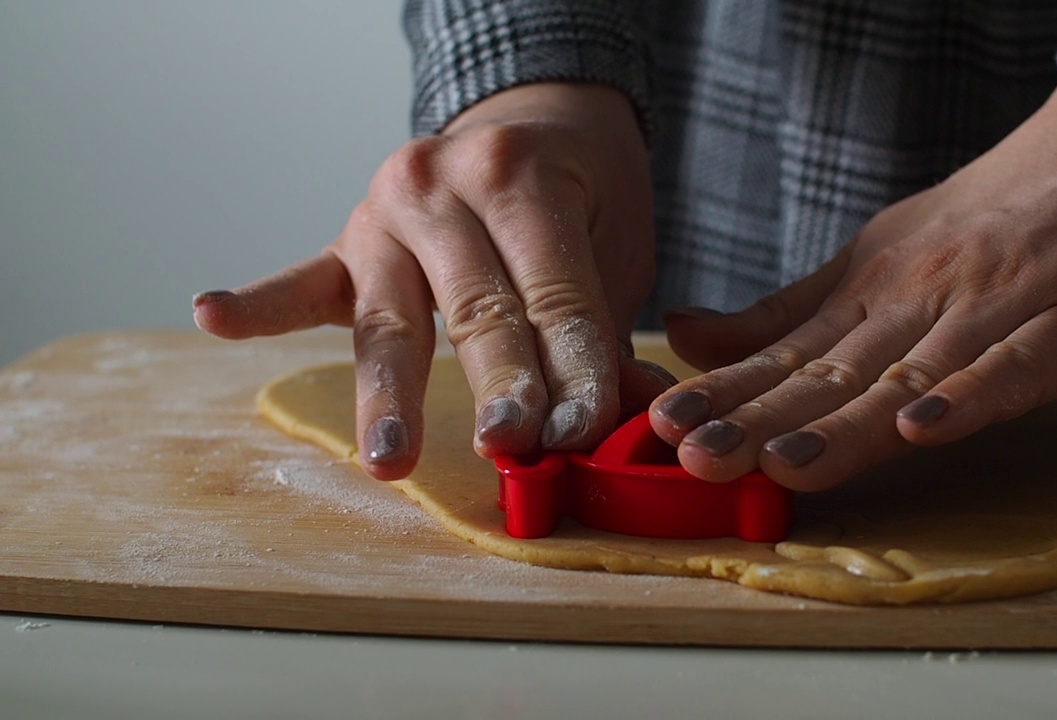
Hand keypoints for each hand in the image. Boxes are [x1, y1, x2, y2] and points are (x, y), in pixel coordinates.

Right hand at [194, 83, 671, 479]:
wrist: (529, 122)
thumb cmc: (578, 194)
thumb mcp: (614, 246)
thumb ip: (604, 331)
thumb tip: (626, 423)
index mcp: (521, 177)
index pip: (552, 295)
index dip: (574, 372)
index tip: (581, 436)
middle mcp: (443, 185)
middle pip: (474, 308)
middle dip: (496, 385)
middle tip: (508, 446)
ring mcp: (383, 212)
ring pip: (390, 320)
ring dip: (390, 396)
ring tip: (388, 458)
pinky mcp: (343, 244)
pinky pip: (299, 282)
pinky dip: (257, 306)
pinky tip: (215, 316)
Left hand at [650, 63, 1056, 490]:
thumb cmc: (987, 222)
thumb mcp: (873, 260)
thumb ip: (786, 315)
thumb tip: (685, 336)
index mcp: (871, 291)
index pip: (789, 353)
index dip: (727, 393)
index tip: (663, 425)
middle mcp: (921, 300)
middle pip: (836, 372)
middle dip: (762, 418)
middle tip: (697, 456)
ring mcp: (995, 310)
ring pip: (912, 376)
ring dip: (847, 424)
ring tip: (782, 463)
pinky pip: (1016, 368)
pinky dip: (970, 400)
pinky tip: (923, 431)